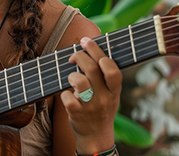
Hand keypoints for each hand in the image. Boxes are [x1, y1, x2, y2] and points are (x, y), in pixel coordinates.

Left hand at [60, 37, 121, 154]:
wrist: (96, 137)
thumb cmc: (101, 108)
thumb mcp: (110, 94)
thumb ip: (104, 75)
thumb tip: (91, 47)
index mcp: (114, 91)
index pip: (112, 68)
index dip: (98, 52)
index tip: (87, 41)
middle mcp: (104, 98)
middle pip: (92, 69)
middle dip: (80, 55)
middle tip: (74, 55)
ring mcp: (90, 106)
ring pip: (79, 81)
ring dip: (72, 74)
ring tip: (72, 77)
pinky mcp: (76, 113)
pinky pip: (67, 97)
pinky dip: (64, 93)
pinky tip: (67, 94)